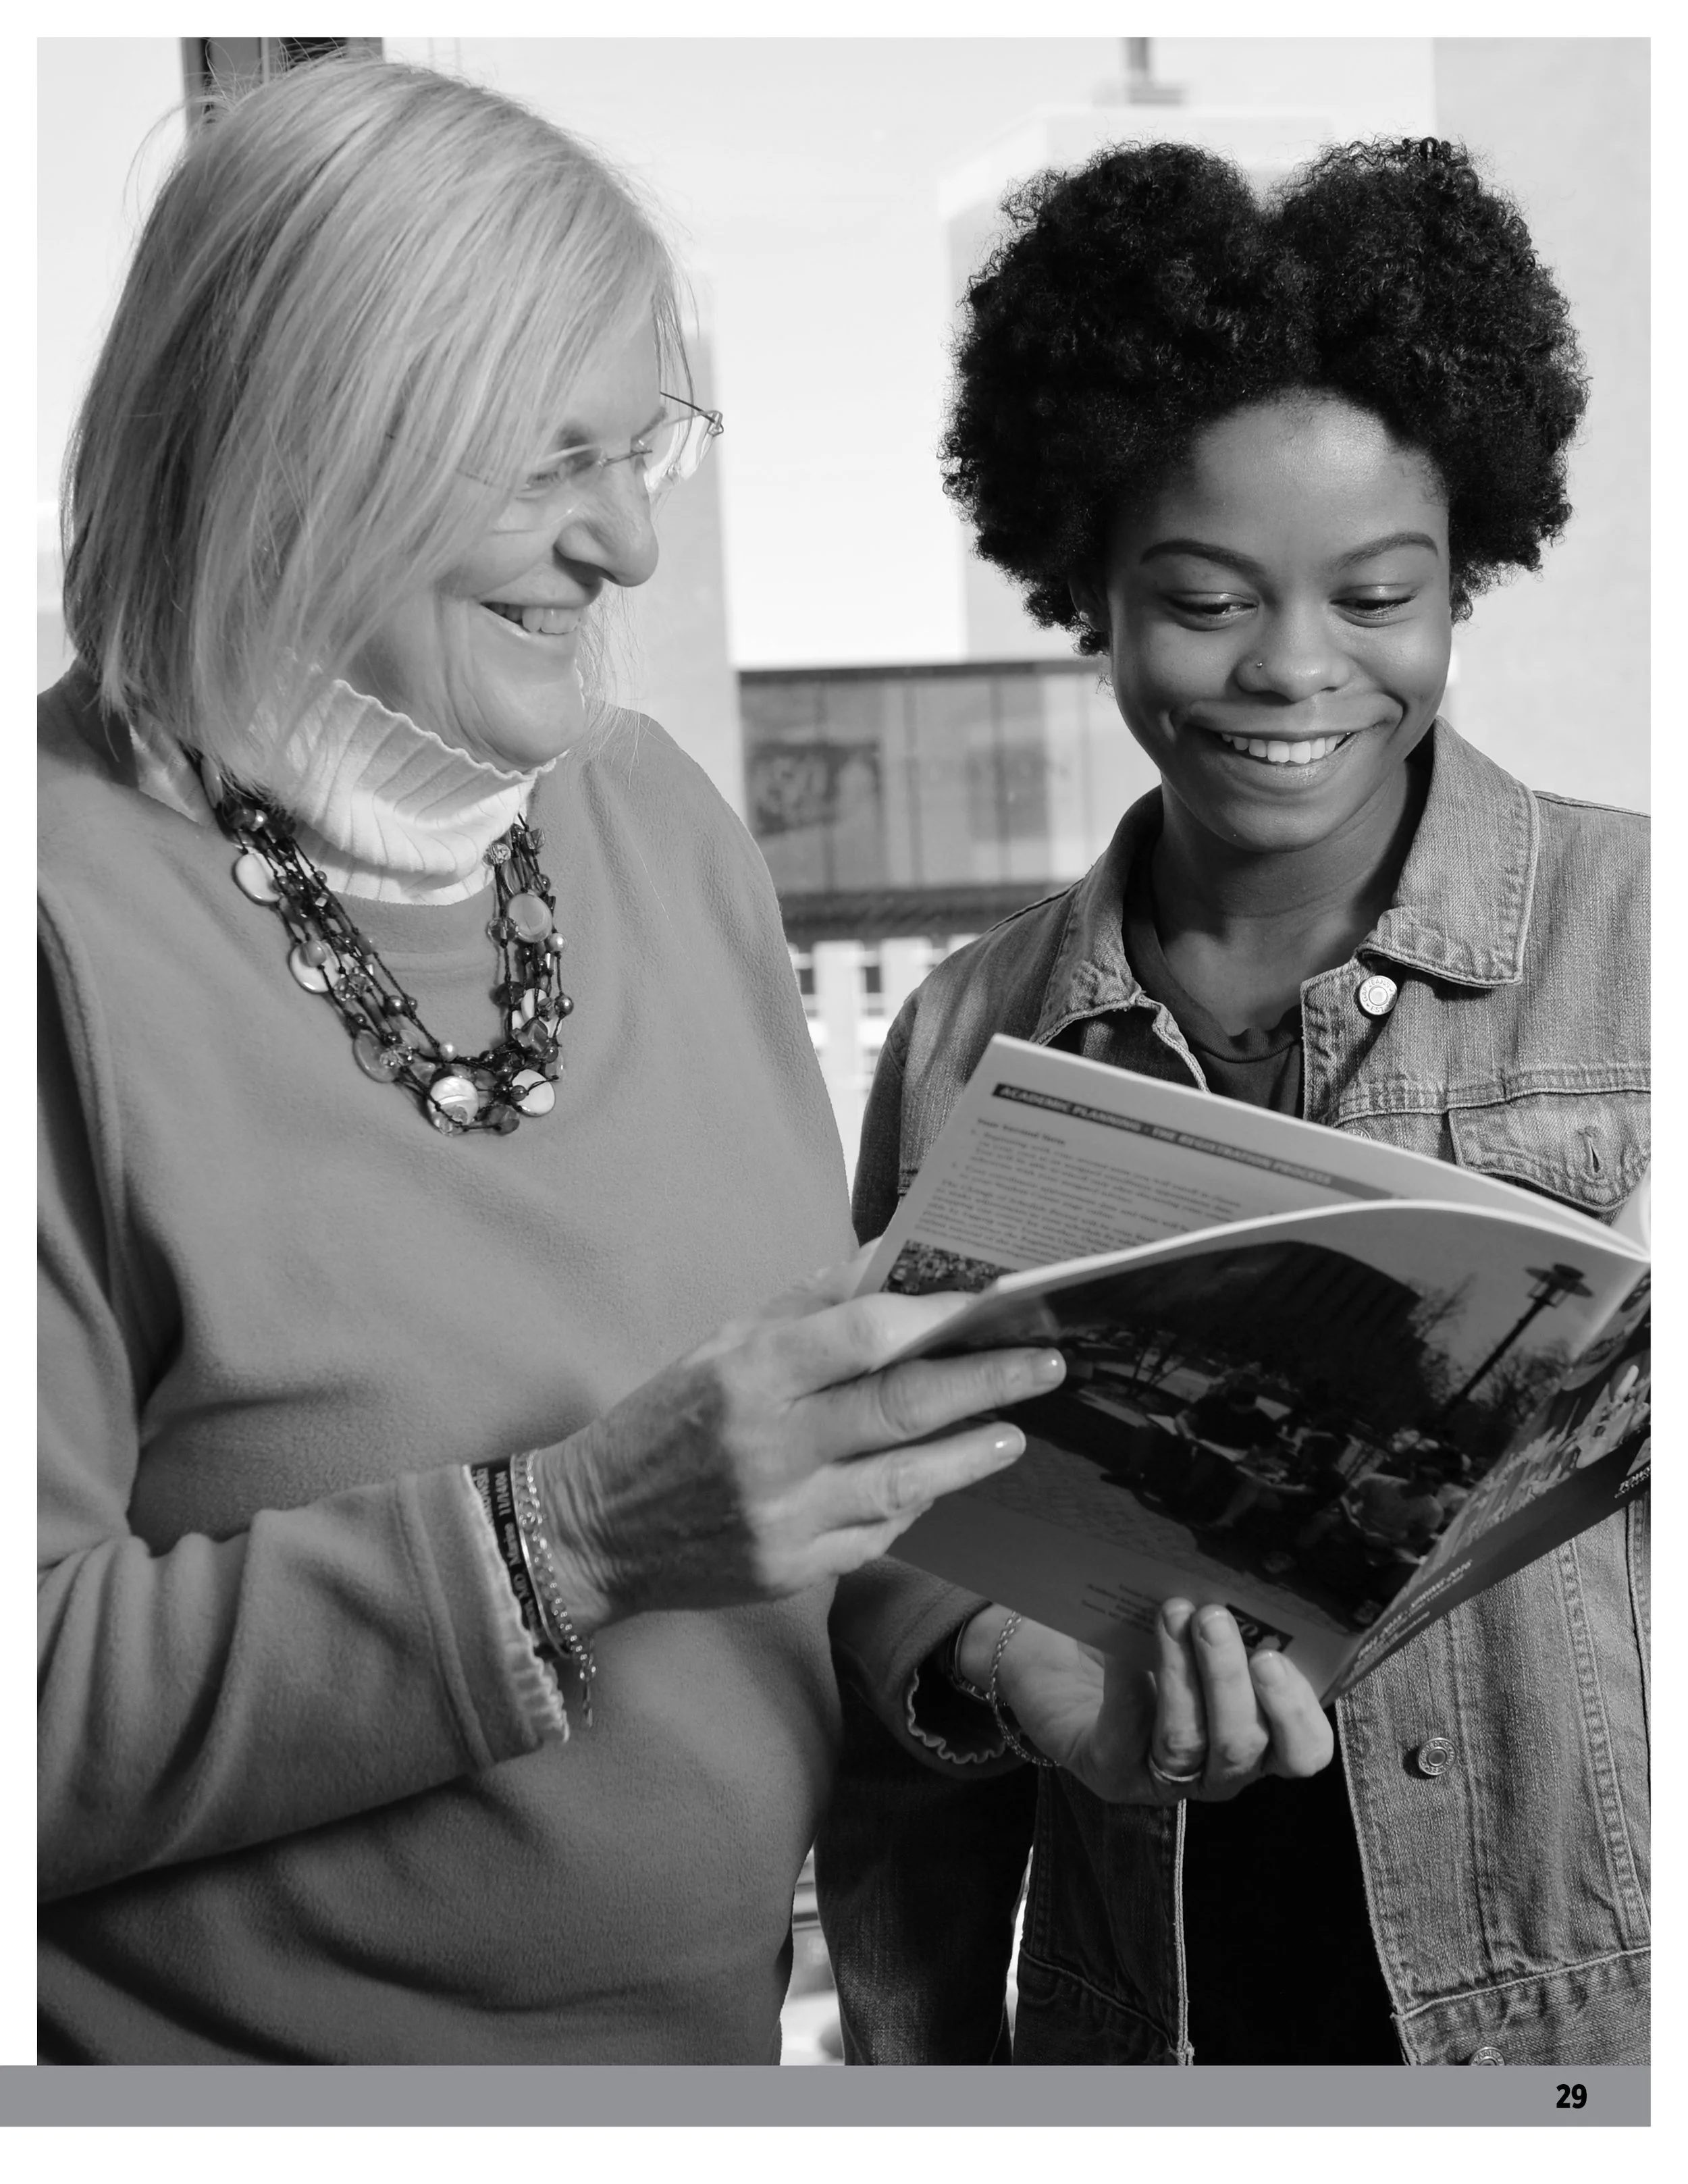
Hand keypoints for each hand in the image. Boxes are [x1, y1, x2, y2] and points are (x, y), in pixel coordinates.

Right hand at [537, 1245, 1065, 1628]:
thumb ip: (810, 1306)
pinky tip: (944, 1481)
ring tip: (1015, 1432)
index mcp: (748, 1374)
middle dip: (986, 1383)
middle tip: (1045, 1365)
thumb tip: (893, 1261)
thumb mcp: (723, 1344)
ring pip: (905, 1482)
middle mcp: (769, 1446)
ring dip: (972, 1455)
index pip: (861, 1334)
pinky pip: (877, 1534)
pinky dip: (915, 1503)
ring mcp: (783, 1517)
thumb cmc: (667, 1421)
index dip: (936, 1317)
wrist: (593, 1531)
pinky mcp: (790, 1572)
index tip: (996, 1305)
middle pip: (901, 1407)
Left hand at [960, 1599, 1332, 1803]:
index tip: (1275, 1656)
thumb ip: (1228, 1617)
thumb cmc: (1142, 1634)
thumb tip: (1244, 1576)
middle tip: (1213, 1617)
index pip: (1303, 1749)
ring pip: (1189, 1745)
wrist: (1060, 1655)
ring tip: (1172, 1614)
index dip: (1297, 1711)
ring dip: (1183, 1678)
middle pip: (1243, 1746)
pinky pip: (1124, 1739)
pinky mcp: (1111, 1772)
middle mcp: (1218, 1767)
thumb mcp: (1195, 1626)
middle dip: (1230, 1681)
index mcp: (1259, 1735)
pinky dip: (1126, 1689)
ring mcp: (1163, 1777)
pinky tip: (1121, 1651)